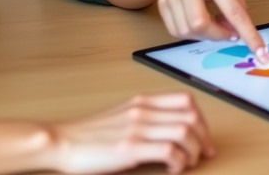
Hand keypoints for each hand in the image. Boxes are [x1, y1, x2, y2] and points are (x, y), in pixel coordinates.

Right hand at [52, 93, 213, 173]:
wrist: (63, 141)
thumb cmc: (90, 134)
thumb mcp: (122, 116)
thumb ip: (146, 117)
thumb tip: (173, 129)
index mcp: (143, 101)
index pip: (186, 100)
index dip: (202, 119)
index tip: (204, 137)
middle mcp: (143, 110)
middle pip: (192, 116)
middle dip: (204, 137)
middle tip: (205, 154)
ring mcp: (137, 128)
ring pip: (185, 132)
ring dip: (194, 151)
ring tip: (188, 163)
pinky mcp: (130, 148)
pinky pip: (170, 151)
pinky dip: (179, 162)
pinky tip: (172, 170)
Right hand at [148, 0, 268, 67]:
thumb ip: (236, 2)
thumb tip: (240, 31)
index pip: (232, 10)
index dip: (248, 34)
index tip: (261, 53)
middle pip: (201, 24)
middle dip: (217, 35)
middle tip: (228, 32)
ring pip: (187, 31)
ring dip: (204, 35)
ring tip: (212, 21)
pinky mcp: (162, 2)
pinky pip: (176, 31)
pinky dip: (191, 33)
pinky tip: (198, 21)